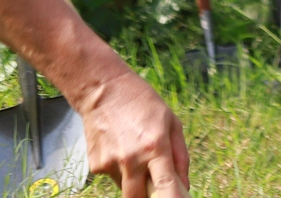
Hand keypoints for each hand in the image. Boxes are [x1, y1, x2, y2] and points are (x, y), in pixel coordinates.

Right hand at [79, 64, 189, 196]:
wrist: (104, 92)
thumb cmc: (143, 104)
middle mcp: (131, 160)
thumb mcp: (172, 123)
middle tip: (155, 183)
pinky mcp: (96, 166)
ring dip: (134, 180)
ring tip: (136, 153)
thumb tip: (184, 184)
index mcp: (155, 147)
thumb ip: (180, 156)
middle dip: (149, 196)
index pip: (165, 186)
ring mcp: (111, 164)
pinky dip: (120, 170)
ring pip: (125, 188)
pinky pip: (113, 177)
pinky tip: (121, 148)